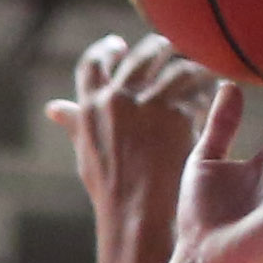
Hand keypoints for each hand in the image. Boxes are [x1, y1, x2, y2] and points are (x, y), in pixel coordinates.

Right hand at [45, 33, 211, 262]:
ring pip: (176, 68)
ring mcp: (148, 105)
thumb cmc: (110, 190)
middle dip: (157, 48)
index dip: (106, 50)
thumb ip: (75, 123)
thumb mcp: (85, 154)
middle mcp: (118, 99)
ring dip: (190, 67)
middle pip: (141, 56)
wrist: (136, 216)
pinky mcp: (177, 115)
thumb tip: (53, 108)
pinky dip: (203, 92)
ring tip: (200, 70)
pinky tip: (209, 98)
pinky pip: (196, 92)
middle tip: (169, 47)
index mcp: (91, 106)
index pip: (94, 63)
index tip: (119, 46)